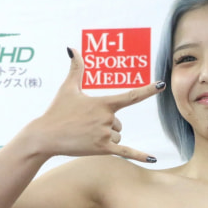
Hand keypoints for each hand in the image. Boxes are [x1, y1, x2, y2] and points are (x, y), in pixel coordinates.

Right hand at [22, 47, 163, 161]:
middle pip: (119, 123)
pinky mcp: (102, 149)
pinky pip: (126, 152)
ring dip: (106, 137)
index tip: (162, 84)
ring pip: (118, 136)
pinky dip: (140, 156)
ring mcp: (105, 134)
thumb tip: (72, 48)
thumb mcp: (68, 88)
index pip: (131, 95)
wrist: (45, 135)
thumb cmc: (57, 110)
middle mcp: (107, 118)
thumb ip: (76, 69)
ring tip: (86, 135)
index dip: (148, 90)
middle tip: (85, 125)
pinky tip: (154, 159)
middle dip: (106, 125)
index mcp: (103, 103)